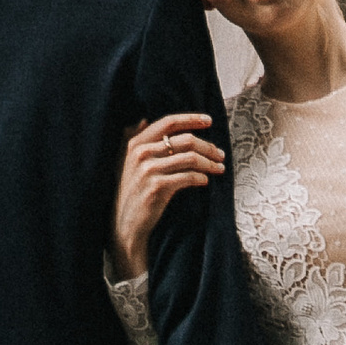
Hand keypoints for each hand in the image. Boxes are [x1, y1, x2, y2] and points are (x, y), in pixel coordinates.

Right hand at [109, 109, 221, 279]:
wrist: (124, 225)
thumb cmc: (130, 193)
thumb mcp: (125, 162)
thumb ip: (133, 139)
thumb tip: (144, 119)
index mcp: (135, 143)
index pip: (168, 122)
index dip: (191, 119)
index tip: (209, 121)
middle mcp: (141, 153)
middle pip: (185, 140)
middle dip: (208, 146)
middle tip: (221, 153)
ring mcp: (149, 170)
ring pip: (190, 158)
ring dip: (210, 163)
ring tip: (219, 168)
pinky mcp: (157, 187)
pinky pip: (188, 177)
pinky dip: (201, 178)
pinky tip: (205, 181)